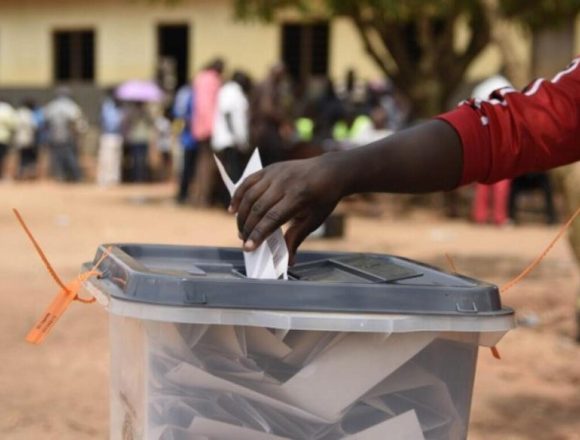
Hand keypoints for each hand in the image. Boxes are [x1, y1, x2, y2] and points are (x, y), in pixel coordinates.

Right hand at [230, 154, 347, 262]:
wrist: (330, 171)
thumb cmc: (323, 198)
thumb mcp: (314, 220)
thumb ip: (296, 238)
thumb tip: (288, 261)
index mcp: (298, 197)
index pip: (272, 218)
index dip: (258, 234)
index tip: (248, 247)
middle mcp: (284, 183)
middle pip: (258, 208)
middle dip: (247, 227)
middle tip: (243, 240)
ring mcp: (275, 174)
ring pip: (250, 196)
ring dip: (241, 214)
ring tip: (241, 229)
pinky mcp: (269, 169)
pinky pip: (248, 182)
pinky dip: (238, 195)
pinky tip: (233, 209)